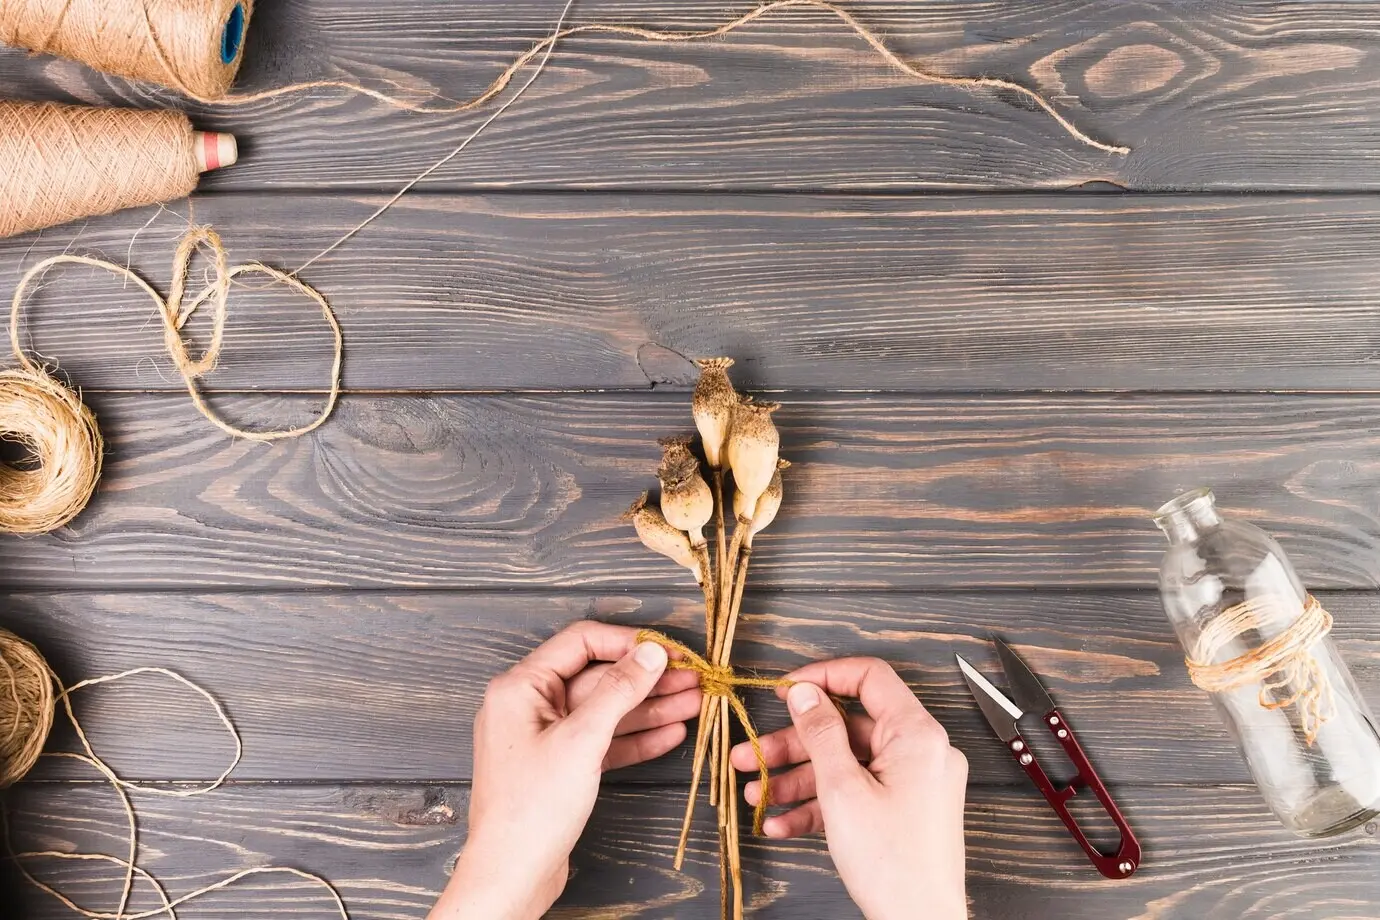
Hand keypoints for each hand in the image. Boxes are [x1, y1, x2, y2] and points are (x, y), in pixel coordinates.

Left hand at [429, 622, 701, 919]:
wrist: (511, 875)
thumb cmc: (531, 809)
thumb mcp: (581, 740)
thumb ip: (618, 691)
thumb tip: (650, 653)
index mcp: (521, 687)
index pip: (581, 643)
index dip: (627, 643)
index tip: (668, 650)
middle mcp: (530, 706)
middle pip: (598, 677)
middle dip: (647, 679)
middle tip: (693, 677)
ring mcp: (546, 737)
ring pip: (605, 710)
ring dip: (649, 707)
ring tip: (694, 702)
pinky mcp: (560, 767)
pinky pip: (602, 741)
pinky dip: (635, 737)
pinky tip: (671, 732)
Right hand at [731, 658, 967, 919]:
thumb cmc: (893, 863)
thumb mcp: (842, 789)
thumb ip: (820, 733)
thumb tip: (805, 692)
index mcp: (917, 734)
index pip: (869, 677)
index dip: (823, 676)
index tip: (786, 689)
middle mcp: (920, 752)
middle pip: (847, 727)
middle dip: (793, 743)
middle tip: (752, 754)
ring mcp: (913, 783)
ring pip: (846, 764)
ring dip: (797, 778)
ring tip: (755, 794)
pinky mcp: (903, 810)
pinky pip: (857, 793)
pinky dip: (820, 804)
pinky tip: (782, 823)